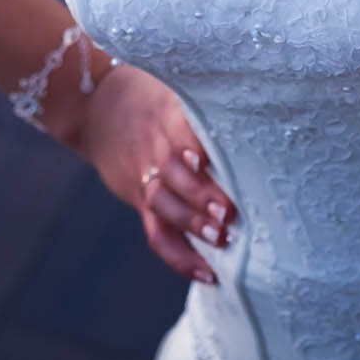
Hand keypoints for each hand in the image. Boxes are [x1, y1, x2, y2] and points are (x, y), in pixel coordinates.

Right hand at [77, 63, 239, 285]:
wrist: (95, 107)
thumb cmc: (152, 97)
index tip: (206, 161)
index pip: (178, 131)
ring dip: (192, 224)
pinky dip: (180, 257)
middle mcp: (154, 148)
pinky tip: (206, 272)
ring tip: (221, 239)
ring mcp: (145, 176)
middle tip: (228, 213)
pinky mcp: (140, 201)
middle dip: (200, 195)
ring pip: (163, 203)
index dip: (189, 147)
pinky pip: (157, 233)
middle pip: (172, 172)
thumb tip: (264, 114)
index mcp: (167, 115)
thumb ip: (207, 106)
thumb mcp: (174, 88)